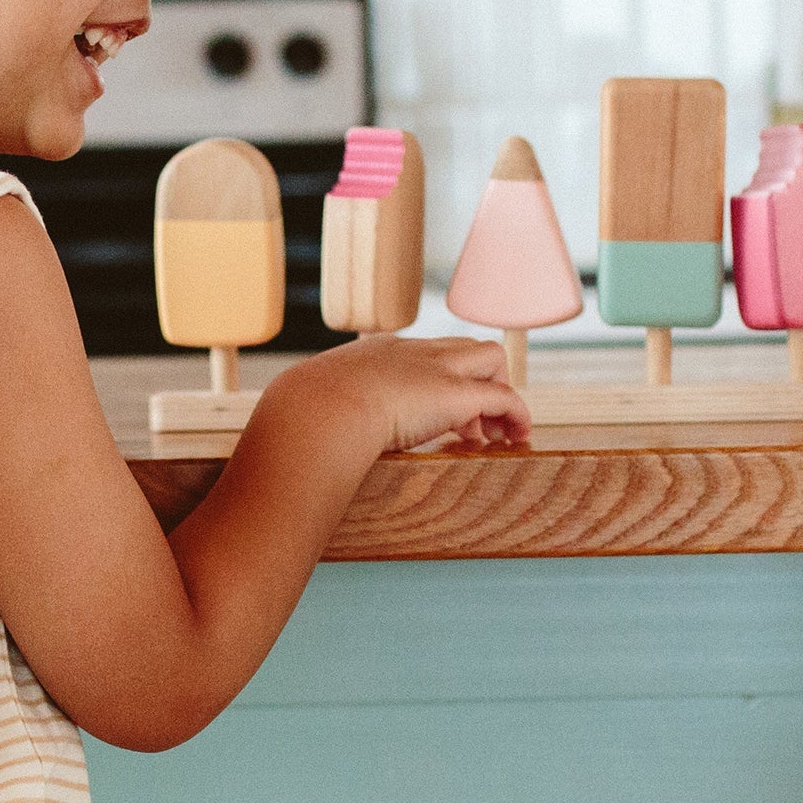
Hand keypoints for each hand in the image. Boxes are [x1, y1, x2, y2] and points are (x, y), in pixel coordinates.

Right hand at [268, 333, 532, 454]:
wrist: (316, 410)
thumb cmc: (302, 418)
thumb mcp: (306, 410)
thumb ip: (309, 422)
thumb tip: (285, 455)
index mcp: (378, 352)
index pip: (424, 353)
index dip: (437, 380)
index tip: (433, 415)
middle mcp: (413, 352)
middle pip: (464, 347)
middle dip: (476, 381)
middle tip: (471, 427)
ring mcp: (437, 369)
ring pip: (491, 359)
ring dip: (499, 393)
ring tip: (496, 435)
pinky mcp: (457, 394)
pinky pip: (505, 398)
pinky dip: (517, 415)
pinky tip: (517, 438)